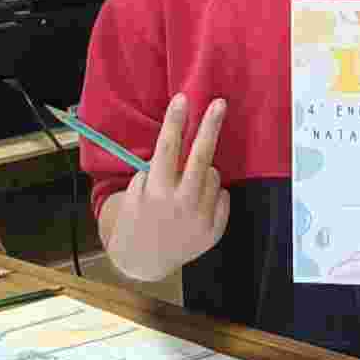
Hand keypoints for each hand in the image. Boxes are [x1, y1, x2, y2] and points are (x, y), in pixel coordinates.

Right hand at [100, 94, 230, 280]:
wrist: (143, 261)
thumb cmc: (137, 218)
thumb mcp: (136, 193)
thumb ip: (157, 172)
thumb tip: (182, 147)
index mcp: (156, 191)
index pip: (168, 147)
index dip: (176, 120)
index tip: (183, 98)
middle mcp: (181, 203)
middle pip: (201, 156)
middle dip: (210, 126)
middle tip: (219, 103)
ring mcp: (201, 218)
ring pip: (214, 175)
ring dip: (203, 173)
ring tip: (185, 188)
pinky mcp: (214, 230)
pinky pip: (223, 196)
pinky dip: (212, 195)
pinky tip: (196, 206)